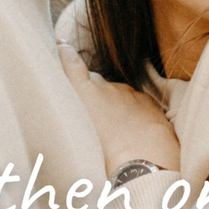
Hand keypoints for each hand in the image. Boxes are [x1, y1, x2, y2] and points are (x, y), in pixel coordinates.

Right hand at [58, 43, 180, 175]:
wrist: (143, 164)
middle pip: (96, 84)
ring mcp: (129, 93)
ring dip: (116, 107)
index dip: (65, 53)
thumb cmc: (103, 159)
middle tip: (93, 120)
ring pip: (118, 96)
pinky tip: (135, 133)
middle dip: (93, 95)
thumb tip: (59, 116)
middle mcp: (105, 87)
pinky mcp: (149, 103)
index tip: (61, 44)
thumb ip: (72, 119)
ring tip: (116, 134)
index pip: (71, 64)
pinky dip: (135, 113)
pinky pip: (138, 103)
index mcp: (83, 93)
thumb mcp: (77, 138)